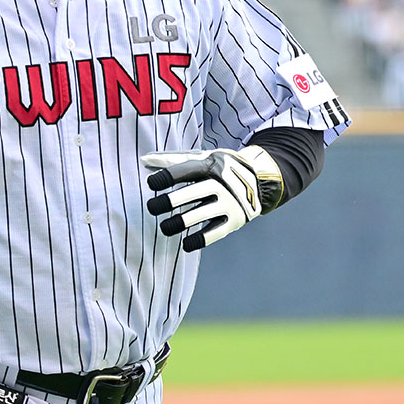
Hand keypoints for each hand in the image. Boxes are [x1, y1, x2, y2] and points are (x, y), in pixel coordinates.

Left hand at [142, 146, 283, 251]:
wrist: (259, 179)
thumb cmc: (218, 169)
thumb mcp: (201, 158)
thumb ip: (173, 161)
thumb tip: (143, 160)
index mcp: (209, 166)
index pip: (184, 171)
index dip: (165, 178)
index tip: (150, 184)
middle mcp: (220, 184)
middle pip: (191, 194)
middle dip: (168, 202)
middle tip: (151, 208)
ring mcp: (228, 202)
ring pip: (200, 215)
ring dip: (178, 223)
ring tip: (164, 228)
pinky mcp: (234, 220)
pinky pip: (214, 233)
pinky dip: (198, 240)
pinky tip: (185, 244)